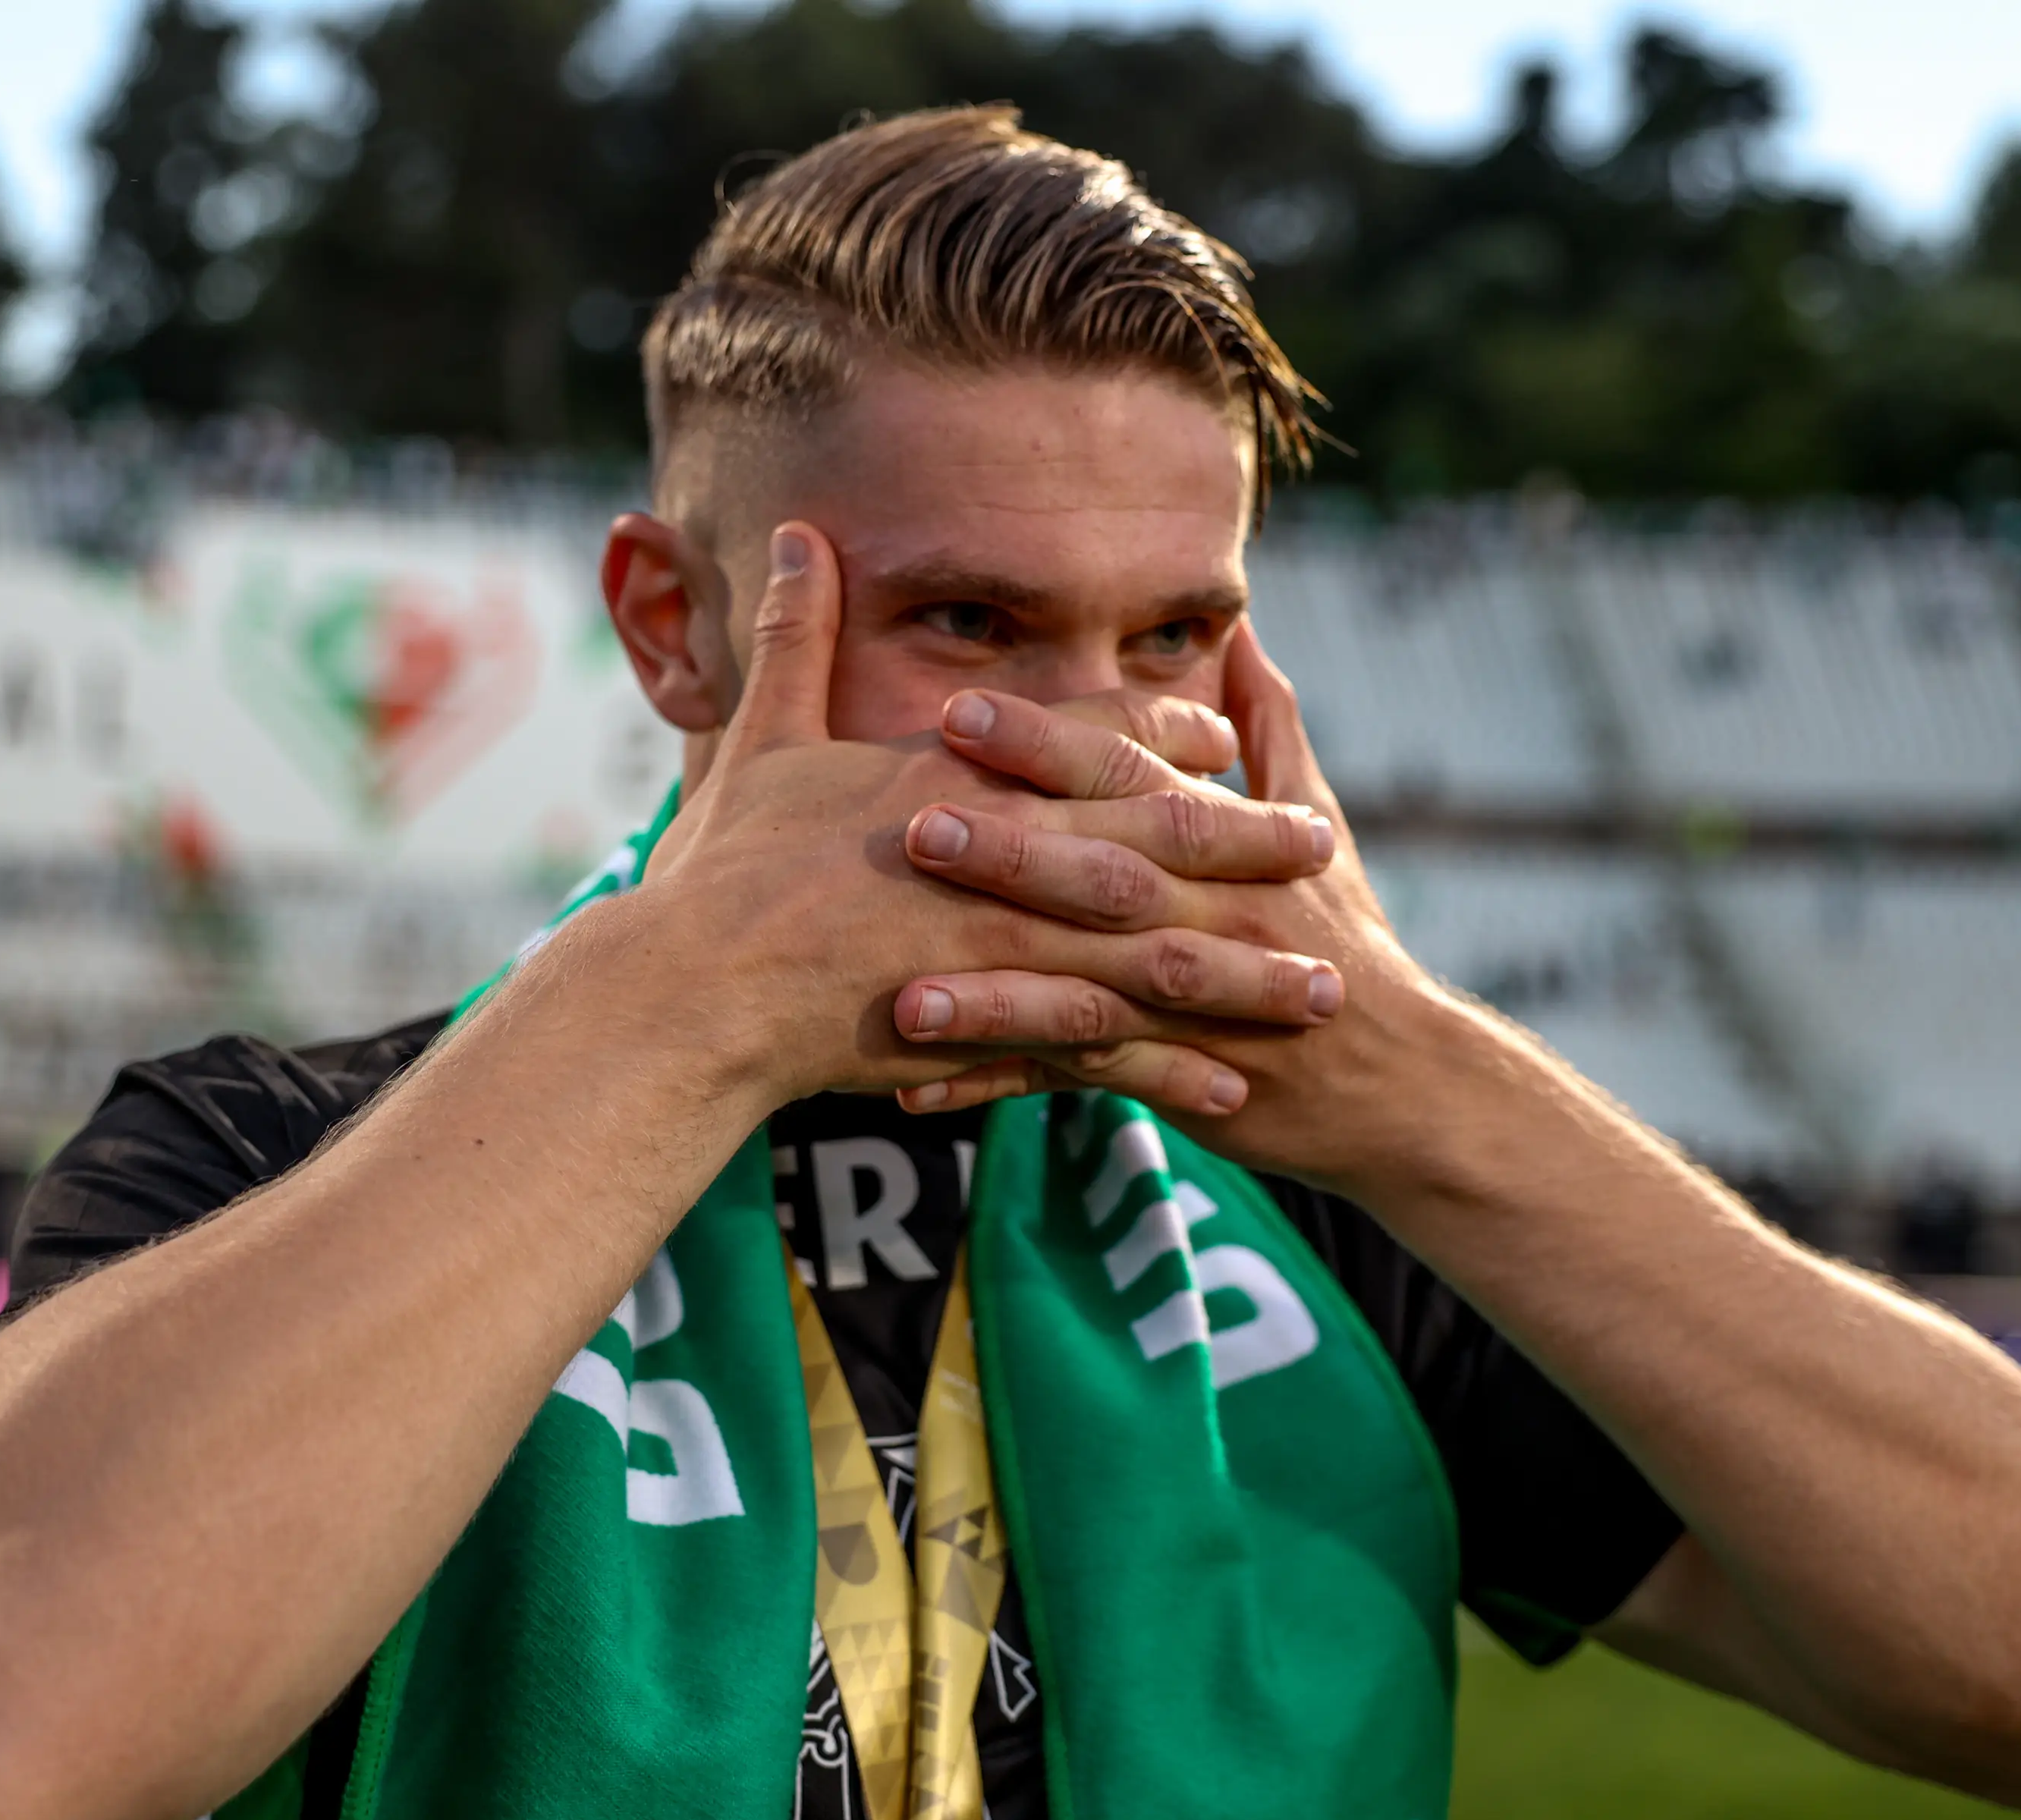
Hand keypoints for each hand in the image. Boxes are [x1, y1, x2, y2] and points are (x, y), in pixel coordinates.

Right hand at [628, 527, 1346, 1119]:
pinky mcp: (996, 1028)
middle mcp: (1003, 853)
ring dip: (1247, 970)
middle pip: (1156, 840)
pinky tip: (1238, 1084)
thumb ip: (797, 639)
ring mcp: (1008, 944)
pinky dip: (1177, 1070)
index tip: (1225, 729)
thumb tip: (798, 534)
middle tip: (1326, 844)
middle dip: (1249, 844)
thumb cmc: (720, 872)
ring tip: (1323, 983)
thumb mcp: (762, 739)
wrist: (694, 989)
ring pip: (1160, 954)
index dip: (1165, 731)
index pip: (1088, 738)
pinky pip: (1111, 1053)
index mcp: (957, 778)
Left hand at [885, 623, 1440, 1187]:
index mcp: (1228, 843)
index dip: (1051, 744)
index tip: (963, 713)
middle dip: (1010, 850)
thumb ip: (1268, 724)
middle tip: (911, 824)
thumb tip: (1240, 625)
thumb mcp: (1318, 821)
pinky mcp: (1174, 1079)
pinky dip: (997, 1086)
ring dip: (994, 996)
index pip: (1131, 774)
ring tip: (905, 994)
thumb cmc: (1341, 934)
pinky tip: (911, 1090)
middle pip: (1104, 875)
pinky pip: (1073, 1084)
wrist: (1402, 1077)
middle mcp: (1209, 916)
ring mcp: (1190, 1006)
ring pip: (1084, 993)